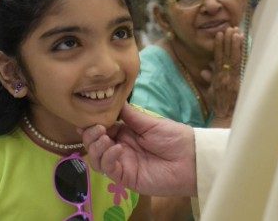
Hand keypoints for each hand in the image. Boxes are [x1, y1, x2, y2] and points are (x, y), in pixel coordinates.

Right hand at [82, 103, 196, 196]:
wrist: (191, 158)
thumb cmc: (173, 137)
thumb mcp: (149, 122)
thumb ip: (129, 114)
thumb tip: (111, 99)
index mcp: (125, 133)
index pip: (101, 129)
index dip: (91, 124)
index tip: (86, 117)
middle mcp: (120, 148)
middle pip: (94, 145)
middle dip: (90, 135)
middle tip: (98, 128)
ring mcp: (122, 164)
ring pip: (97, 159)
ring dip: (95, 147)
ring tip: (104, 137)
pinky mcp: (126, 178)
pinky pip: (109, 169)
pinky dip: (108, 158)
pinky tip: (117, 148)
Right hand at [201, 27, 243, 118]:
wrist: (226, 116)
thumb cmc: (219, 104)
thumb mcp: (211, 91)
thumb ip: (209, 80)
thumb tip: (205, 70)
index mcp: (218, 77)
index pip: (218, 58)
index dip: (219, 45)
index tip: (220, 34)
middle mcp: (225, 76)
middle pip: (227, 55)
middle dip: (229, 41)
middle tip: (231, 28)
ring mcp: (233, 78)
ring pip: (234, 58)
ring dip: (236, 45)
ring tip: (238, 32)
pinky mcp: (240, 81)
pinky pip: (241, 65)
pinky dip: (242, 55)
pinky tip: (244, 46)